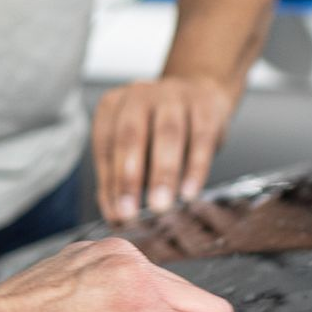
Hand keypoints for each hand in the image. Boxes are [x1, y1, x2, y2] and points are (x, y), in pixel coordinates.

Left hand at [92, 75, 234, 222]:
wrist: (201, 94)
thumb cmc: (157, 129)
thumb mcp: (133, 150)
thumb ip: (118, 180)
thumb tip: (115, 217)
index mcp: (114, 106)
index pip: (106, 145)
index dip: (109, 183)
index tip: (116, 215)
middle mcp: (140, 94)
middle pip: (131, 136)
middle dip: (129, 178)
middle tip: (130, 213)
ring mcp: (173, 96)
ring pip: (166, 134)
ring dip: (162, 174)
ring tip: (159, 206)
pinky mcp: (205, 106)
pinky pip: (200, 139)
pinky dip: (194, 169)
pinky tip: (189, 193)